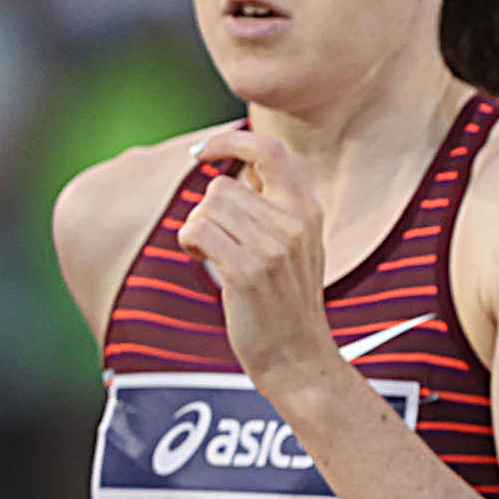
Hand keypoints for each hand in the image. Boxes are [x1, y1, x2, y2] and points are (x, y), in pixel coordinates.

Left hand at [179, 128, 339, 387]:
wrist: (297, 356)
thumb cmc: (286, 301)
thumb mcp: (297, 245)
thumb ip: (275, 205)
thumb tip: (237, 167)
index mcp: (308, 211)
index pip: (270, 150)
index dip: (232, 141)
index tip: (205, 152)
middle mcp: (295, 223)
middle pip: (221, 186)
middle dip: (205, 212)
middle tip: (215, 242)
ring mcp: (274, 247)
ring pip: (207, 207)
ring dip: (196, 230)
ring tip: (212, 257)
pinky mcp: (248, 270)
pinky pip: (198, 231)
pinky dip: (190, 244)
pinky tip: (203, 263)